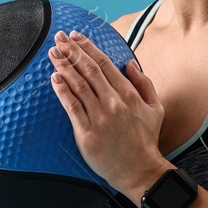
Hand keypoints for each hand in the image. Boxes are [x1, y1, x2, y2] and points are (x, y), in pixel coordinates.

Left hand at [47, 29, 169, 197]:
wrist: (140, 172)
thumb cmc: (146, 141)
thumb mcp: (155, 109)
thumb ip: (144, 84)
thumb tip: (130, 63)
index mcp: (129, 95)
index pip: (105, 64)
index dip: (88, 47)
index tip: (75, 36)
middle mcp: (114, 103)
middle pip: (89, 70)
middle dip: (72, 51)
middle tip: (58, 37)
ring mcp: (100, 118)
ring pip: (79, 85)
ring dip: (64, 66)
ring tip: (52, 53)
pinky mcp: (87, 133)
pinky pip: (72, 107)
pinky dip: (62, 91)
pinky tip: (54, 78)